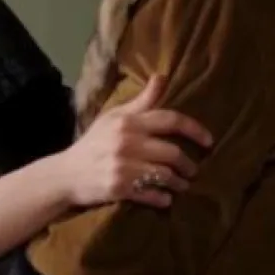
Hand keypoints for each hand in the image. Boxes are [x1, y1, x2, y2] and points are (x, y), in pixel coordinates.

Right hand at [54, 75, 213, 208]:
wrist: (66, 174)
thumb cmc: (94, 143)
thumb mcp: (114, 117)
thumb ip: (142, 101)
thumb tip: (162, 76)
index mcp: (128, 121)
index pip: (170, 120)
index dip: (194, 129)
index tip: (209, 141)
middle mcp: (127, 142)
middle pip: (172, 152)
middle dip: (188, 164)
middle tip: (193, 170)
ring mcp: (123, 166)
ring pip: (165, 175)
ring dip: (179, 183)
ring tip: (182, 185)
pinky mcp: (119, 188)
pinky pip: (151, 194)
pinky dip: (163, 198)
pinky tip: (166, 199)